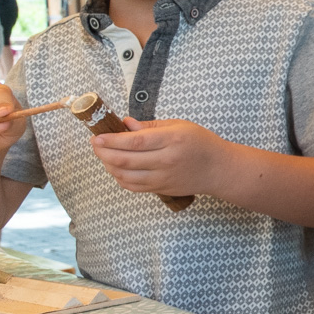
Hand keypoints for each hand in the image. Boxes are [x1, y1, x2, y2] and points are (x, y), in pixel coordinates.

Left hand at [89, 117, 228, 197]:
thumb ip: (151, 126)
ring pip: (124, 175)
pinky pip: (132, 186)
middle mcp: (166, 160)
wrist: (218, 169)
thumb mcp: (180, 126)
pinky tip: (117, 168)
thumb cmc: (201, 143)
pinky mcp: (160, 189)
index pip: (134, 141)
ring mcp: (162, 177)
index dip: (111, 140)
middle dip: (103, 152)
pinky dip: (119, 178)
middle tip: (95, 144)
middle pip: (125, 159)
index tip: (97, 136)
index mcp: (172, 139)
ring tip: (104, 155)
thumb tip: (126, 124)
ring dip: (108, 165)